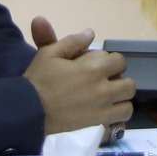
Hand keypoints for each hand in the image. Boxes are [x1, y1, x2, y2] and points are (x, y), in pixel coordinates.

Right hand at [25, 18, 134, 135]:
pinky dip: (118, 113)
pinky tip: (107, 109)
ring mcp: (102, 107)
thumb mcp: (50, 53)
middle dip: (118, 79)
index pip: (119, 60)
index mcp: (93, 68)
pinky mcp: (98, 122)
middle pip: (128, 82)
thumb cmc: (39, 80)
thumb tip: (91, 32)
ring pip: (128, 101)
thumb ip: (72, 41)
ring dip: (121, 97)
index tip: (97, 65)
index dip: (109, 61)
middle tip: (103, 81)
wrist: (28, 110)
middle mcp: (103, 88)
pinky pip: (121, 118)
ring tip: (107, 96)